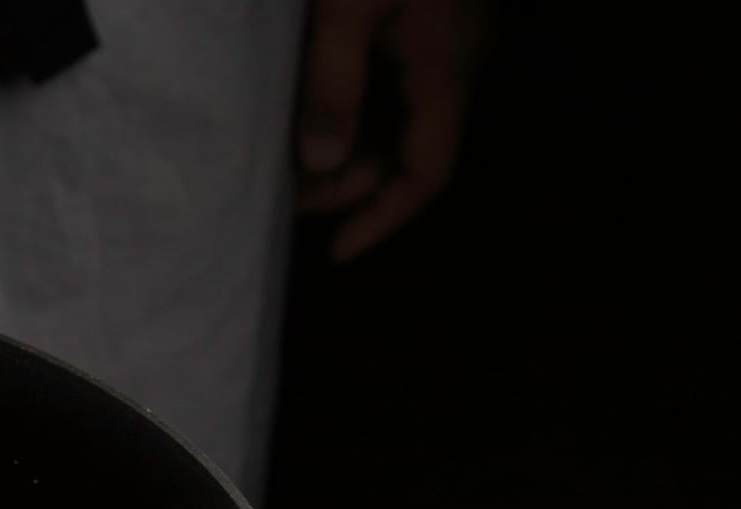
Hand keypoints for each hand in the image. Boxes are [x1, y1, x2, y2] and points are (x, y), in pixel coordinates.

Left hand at [294, 0, 490, 261]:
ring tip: (287, 159)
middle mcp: (458, 65)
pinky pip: (395, 86)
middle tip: (283, 191)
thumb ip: (333, 81)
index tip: (337, 252)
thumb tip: (320, 164)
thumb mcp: (345, 5)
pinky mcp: (430, 20)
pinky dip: (355, 112)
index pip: (426, 173)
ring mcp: (448, 41)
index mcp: (445, 72)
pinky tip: (310, 111)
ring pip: (399, 121)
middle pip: (407, 152)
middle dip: (346, 183)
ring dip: (348, 148)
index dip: (383, 219)